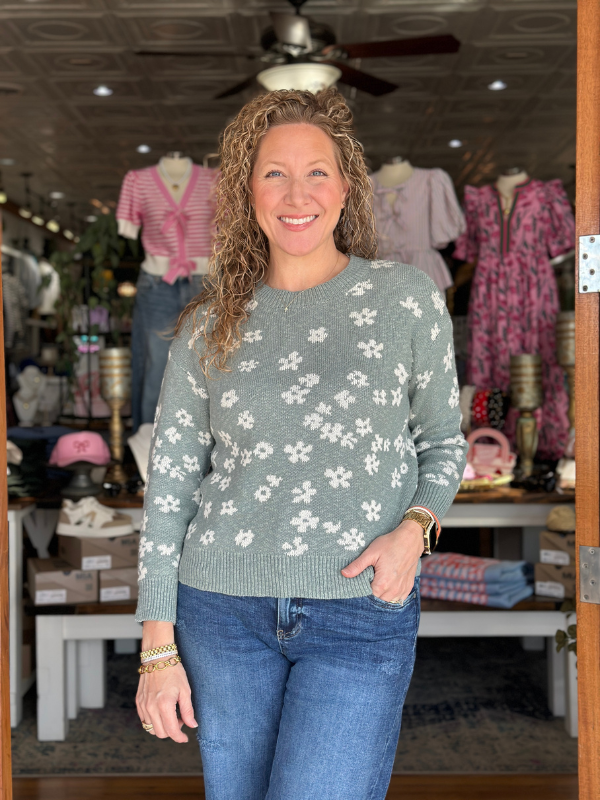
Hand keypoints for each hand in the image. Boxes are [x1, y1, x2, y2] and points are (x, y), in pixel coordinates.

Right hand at [136, 620, 197, 742]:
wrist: (157, 658)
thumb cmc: (173, 672)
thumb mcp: (185, 690)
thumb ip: (188, 710)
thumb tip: (192, 725)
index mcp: (164, 705)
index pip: (172, 731)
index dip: (180, 738)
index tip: (185, 738)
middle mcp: (151, 707)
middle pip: (160, 733)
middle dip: (172, 731)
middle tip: (180, 720)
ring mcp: (143, 705)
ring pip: (151, 729)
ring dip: (162, 727)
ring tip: (171, 714)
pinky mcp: (138, 702)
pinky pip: (144, 720)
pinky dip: (153, 721)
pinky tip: (161, 711)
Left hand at [341, 520, 423, 602]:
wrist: (411, 539)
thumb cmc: (391, 544)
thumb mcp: (371, 552)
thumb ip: (357, 565)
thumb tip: (343, 573)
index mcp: (383, 583)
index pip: (367, 595)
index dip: (362, 589)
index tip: (361, 580)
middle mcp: (394, 590)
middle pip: (378, 599)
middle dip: (372, 591)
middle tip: (370, 577)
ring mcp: (402, 589)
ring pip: (388, 600)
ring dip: (382, 594)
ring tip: (379, 580)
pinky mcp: (408, 587)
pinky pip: (398, 598)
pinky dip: (392, 594)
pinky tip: (389, 583)